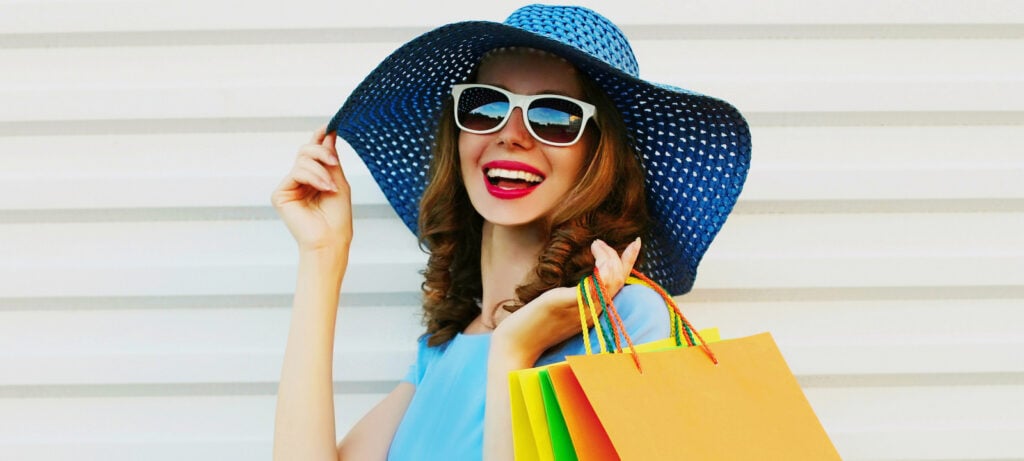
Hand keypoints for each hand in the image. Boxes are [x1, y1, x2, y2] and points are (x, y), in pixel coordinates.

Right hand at [271, 126, 352, 253]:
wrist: (331, 240)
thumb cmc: (338, 217)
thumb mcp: (339, 181)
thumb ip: (331, 159)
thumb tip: (328, 133)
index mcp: (313, 178)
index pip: (313, 153)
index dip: (319, 138)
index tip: (329, 126)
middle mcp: (299, 181)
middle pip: (306, 151)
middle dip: (322, 151)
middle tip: (334, 161)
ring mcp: (289, 186)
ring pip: (302, 160)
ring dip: (320, 170)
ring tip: (331, 186)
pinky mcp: (280, 194)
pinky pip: (297, 172)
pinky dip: (313, 177)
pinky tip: (324, 188)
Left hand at [491, 238, 641, 362]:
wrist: (515, 345)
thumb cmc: (533, 325)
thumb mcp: (558, 305)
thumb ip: (573, 295)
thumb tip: (580, 278)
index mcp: (591, 311)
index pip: (618, 285)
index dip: (628, 262)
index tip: (636, 242)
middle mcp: (592, 311)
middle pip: (618, 280)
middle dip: (616, 256)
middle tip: (600, 243)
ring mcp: (582, 309)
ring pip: (611, 281)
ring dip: (608, 257)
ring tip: (596, 245)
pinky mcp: (567, 303)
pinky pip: (595, 286)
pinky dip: (601, 267)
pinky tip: (593, 253)